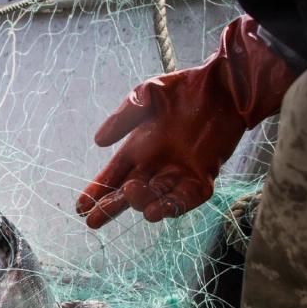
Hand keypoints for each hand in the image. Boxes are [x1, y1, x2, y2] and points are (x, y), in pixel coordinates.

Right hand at [77, 16, 295, 228]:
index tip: (81, 207)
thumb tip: (98, 141)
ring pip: (156, 198)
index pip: (113, 174)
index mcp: (139, 147)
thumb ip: (124, 116)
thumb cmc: (185, 87)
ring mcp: (180, 173)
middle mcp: (156, 164)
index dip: (97, 191)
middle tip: (93, 221)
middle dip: (110, 207)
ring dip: (141, 203)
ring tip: (132, 196)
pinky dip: (172, 207)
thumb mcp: (147, 93)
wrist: (226, 86)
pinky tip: (156, 212)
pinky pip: (186, 199)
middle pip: (128, 193)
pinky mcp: (203, 176)